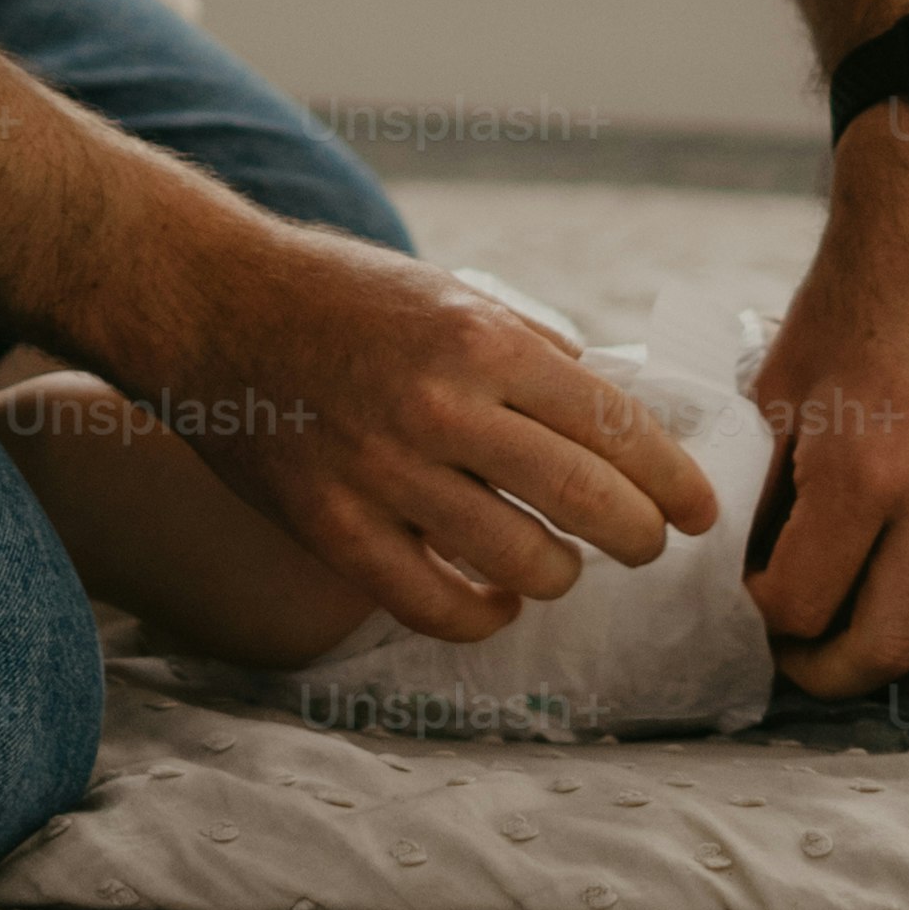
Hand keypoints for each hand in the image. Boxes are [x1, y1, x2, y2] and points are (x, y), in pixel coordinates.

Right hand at [99, 214, 712, 643]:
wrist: (208, 303)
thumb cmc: (339, 293)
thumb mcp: (450, 292)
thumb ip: (531, 352)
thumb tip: (611, 419)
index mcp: (483, 337)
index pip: (615, 426)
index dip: (673, 480)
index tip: (700, 511)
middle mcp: (442, 405)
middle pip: (587, 501)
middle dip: (640, 536)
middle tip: (648, 545)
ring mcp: (383, 473)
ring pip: (524, 565)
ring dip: (561, 575)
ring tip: (559, 565)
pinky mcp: (332, 527)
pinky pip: (435, 605)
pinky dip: (482, 616)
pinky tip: (494, 602)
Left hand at [746, 125, 908, 697]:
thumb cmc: (852, 298)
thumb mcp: (779, 393)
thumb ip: (771, 493)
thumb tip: (765, 578)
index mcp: (857, 470)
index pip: (804, 604)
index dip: (772, 619)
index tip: (768, 605)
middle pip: (889, 646)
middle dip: (834, 670)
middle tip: (814, 658)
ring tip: (898, 653)